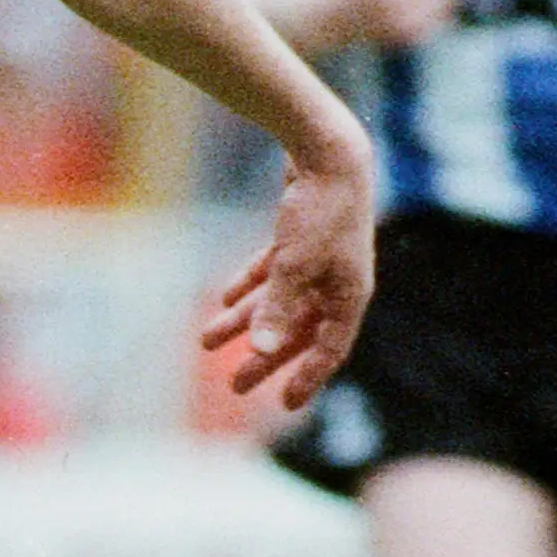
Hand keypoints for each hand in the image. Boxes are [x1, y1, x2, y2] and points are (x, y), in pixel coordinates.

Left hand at [204, 124, 376, 412]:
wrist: (328, 152)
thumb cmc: (320, 210)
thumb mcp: (294, 265)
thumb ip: (278, 307)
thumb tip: (263, 349)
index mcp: (349, 295)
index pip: (330, 349)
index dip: (307, 377)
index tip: (283, 405)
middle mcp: (337, 282)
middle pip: (297, 331)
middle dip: (264, 357)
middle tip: (234, 384)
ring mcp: (320, 260)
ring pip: (278, 301)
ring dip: (244, 321)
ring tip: (207, 341)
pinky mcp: (301, 237)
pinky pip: (274, 272)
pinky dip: (252, 286)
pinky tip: (226, 298)